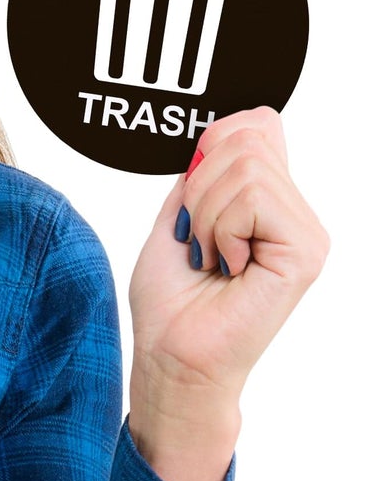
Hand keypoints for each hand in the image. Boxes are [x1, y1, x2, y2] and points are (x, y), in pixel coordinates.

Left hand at [126, 106, 328, 480]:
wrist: (172, 354)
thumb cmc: (171, 297)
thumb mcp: (178, 213)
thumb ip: (205, 170)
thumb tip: (230, 126)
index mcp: (269, 201)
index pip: (257, 126)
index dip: (214, 144)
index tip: (191, 194)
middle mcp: (296, 213)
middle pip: (246, 139)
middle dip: (198, 187)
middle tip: (197, 238)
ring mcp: (307, 233)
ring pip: (246, 168)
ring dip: (205, 214)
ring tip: (211, 257)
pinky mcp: (306, 252)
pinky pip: (252, 200)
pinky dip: (220, 230)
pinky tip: (227, 267)